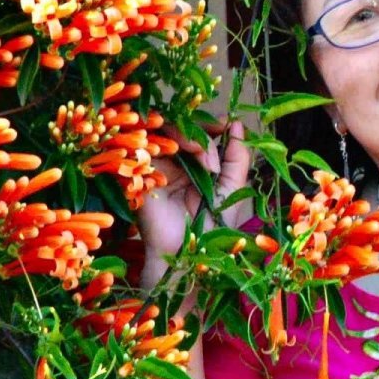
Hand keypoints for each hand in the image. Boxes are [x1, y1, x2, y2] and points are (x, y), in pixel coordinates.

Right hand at [136, 119, 250, 287]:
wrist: (187, 255)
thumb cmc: (211, 228)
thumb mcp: (232, 189)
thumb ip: (237, 157)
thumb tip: (236, 124)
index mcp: (196, 164)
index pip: (201, 131)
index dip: (212, 123)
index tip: (226, 124)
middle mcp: (176, 162)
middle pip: (184, 127)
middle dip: (203, 135)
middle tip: (215, 159)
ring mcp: (158, 166)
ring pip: (167, 132)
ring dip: (190, 139)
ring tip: (206, 163)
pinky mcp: (141, 172)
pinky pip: (148, 145)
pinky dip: (167, 144)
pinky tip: (181, 155)